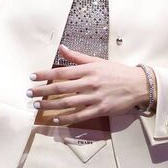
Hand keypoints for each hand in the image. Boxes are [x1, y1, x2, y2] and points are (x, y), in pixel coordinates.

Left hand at [28, 45, 149, 124]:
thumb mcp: (97, 61)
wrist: (138, 85)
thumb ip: (78, 57)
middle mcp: (89, 83)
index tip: (32, 77)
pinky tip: (55, 119)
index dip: (45, 74)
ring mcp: (94, 97)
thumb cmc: (116, 72)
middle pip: (61, 88)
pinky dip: (66, 118)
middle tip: (29, 93)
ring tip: (37, 106)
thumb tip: (61, 48)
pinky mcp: (100, 109)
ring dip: (50, 105)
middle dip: (42, 91)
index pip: (62, 72)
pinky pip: (80, 115)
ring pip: (68, 103)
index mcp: (88, 70)